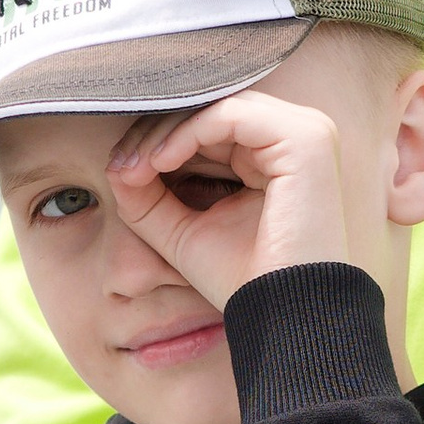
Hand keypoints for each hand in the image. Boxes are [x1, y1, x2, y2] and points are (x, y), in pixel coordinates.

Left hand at [106, 86, 349, 309]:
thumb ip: (149, 196)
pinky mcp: (306, 139)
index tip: (118, 171)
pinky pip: (230, 115)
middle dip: (157, 133)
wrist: (284, 318)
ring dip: (166, 133)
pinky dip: (187, 134)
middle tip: (120, 167)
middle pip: (211, 108)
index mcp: (276, 155)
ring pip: (216, 106)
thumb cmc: (241, 280)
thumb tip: (115, 165)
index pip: (208, 125)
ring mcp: (307, 133)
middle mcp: (296, 136)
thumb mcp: (182, 231)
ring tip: (134, 168)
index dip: (158, 140)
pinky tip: (159, 163)